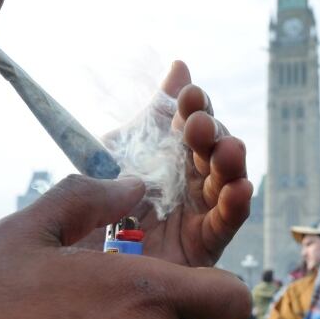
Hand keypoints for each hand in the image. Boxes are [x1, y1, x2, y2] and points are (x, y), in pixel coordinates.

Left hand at [102, 61, 252, 266]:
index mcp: (173, 153)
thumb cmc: (101, 197)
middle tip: (196, 124)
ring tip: (227, 149)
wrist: (80, 253)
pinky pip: (227, 223)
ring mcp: (199, 210)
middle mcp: (191, 179)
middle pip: (213, 148)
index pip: (194, 122)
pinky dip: (236, 204)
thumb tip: (180, 65)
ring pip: (227, 181)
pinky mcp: (204, 245)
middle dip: (210, 132)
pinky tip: (239, 187)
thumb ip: (154, 112)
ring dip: (230, 162)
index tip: (188, 94)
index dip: (195, 106)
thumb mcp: (121, 148)